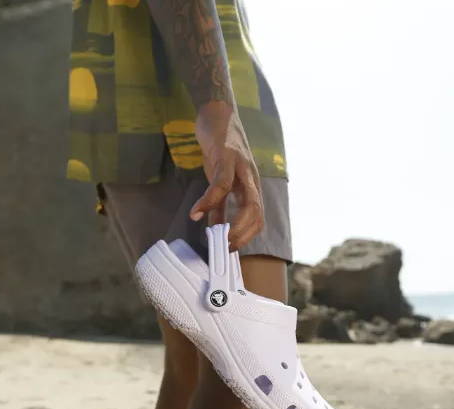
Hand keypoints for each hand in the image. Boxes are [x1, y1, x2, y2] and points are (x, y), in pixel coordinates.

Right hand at [190, 100, 264, 250]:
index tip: (230, 248)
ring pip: (247, 201)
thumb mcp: (220, 180)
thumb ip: (219, 205)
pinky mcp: (227, 157)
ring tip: (216, 237)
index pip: (258, 218)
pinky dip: (208, 201)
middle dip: (243, 235)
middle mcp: (251, 179)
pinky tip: (196, 213)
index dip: (246, 236)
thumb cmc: (220, 149)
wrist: (216, 114)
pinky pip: (221, 184)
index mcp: (251, 187)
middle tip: (226, 248)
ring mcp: (242, 168)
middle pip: (257, 213)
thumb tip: (214, 228)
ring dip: (233, 224)